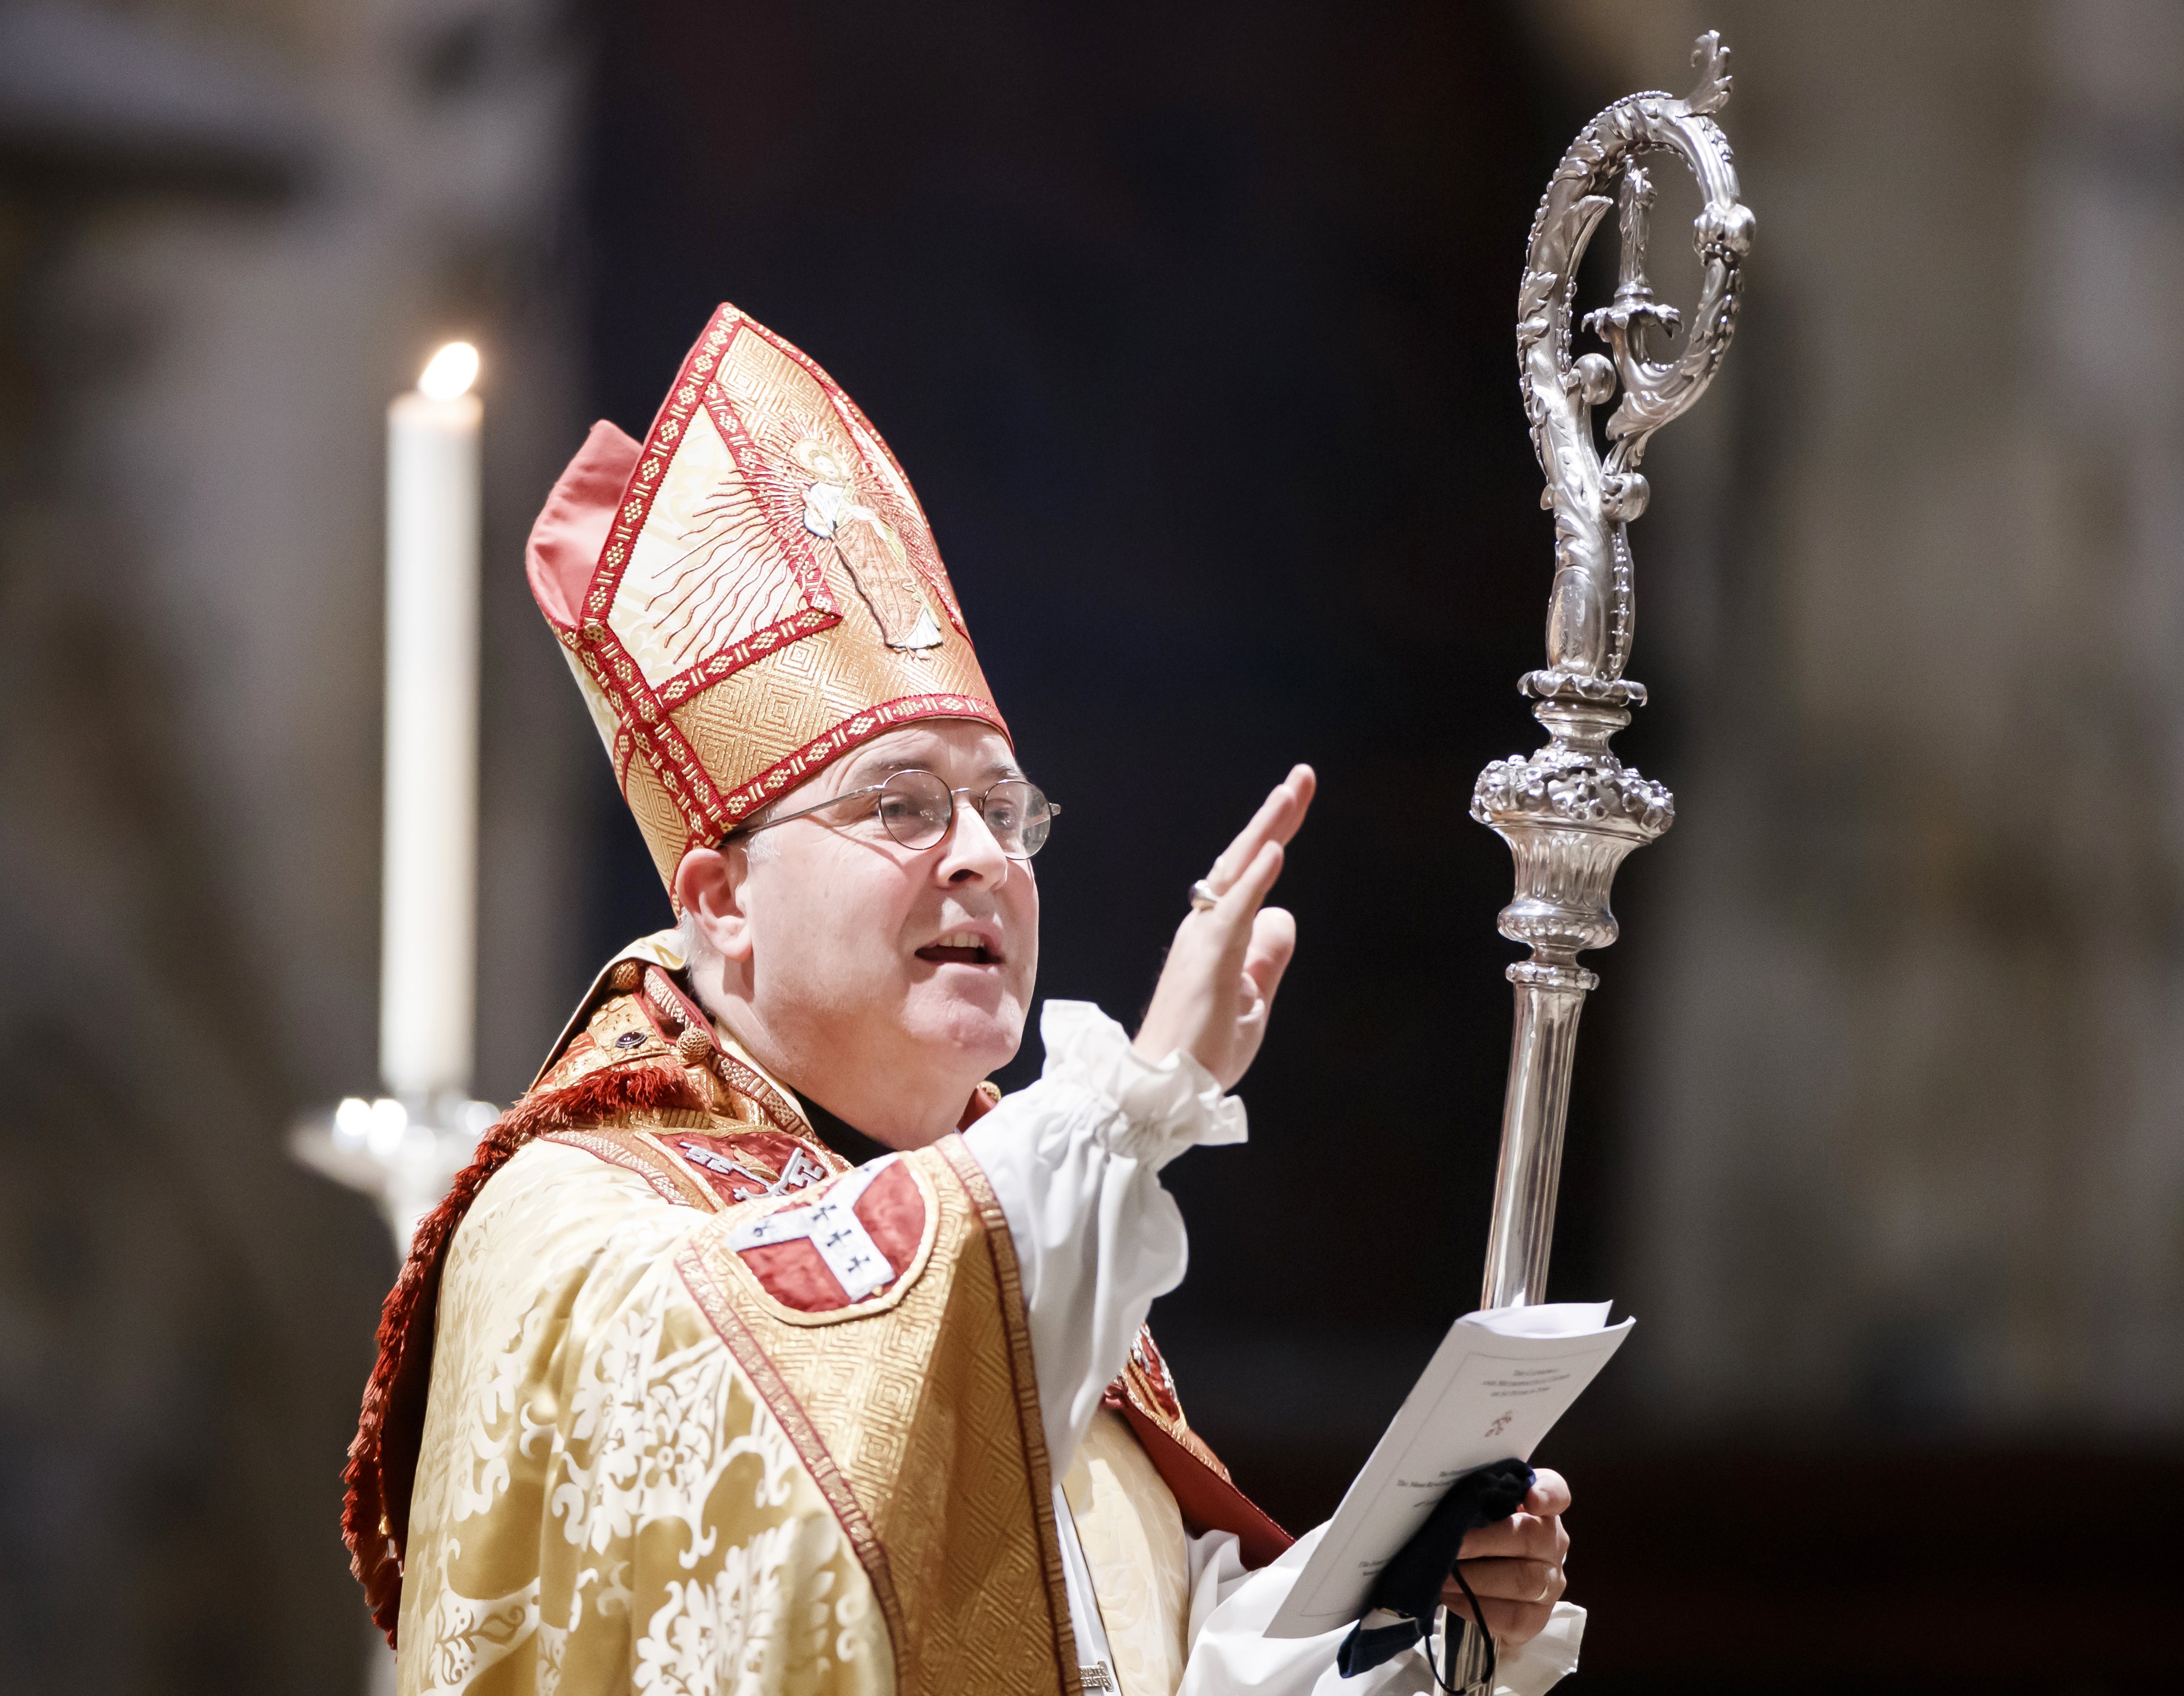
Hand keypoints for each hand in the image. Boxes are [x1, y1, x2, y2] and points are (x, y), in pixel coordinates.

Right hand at [1132, 764, 1314, 1089]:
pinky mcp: (1208, 962)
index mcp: (1216, 936)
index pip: (1249, 875)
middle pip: (1244, 859)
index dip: (1273, 835)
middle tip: (1303, 776)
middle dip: (1276, 816)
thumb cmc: (1199, 1052)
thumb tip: (1283, 913)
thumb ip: (1266, 957)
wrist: (1160, 1091)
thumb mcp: (1250, 1001)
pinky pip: (1235, 913)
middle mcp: (1205, 927)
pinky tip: (1275, 851)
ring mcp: (1204, 941)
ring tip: (1291, 793)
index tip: (1296, 799)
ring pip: (1238, 873)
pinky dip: (1255, 880)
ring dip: (1267, 830)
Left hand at [1439, 1469, 1570, 1647]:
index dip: (1546, 1494)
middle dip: (1484, 1542)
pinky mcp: (1538, 1618)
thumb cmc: (1478, 1537)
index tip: (1530, 1499)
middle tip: (1451, 1547)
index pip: (1555, 1492)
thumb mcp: (1477, 1514)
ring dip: (1475, 1580)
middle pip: (1529, 1537)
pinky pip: (1512, 1616)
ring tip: (1443, 1577)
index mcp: (1540, 1509)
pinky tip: (1451, 1598)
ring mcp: (1550, 1583)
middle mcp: (1553, 1544)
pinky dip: (1476, 1607)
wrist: (1481, 1585)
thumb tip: (1447, 1501)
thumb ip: (1474, 1500)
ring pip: (1522, 1580)